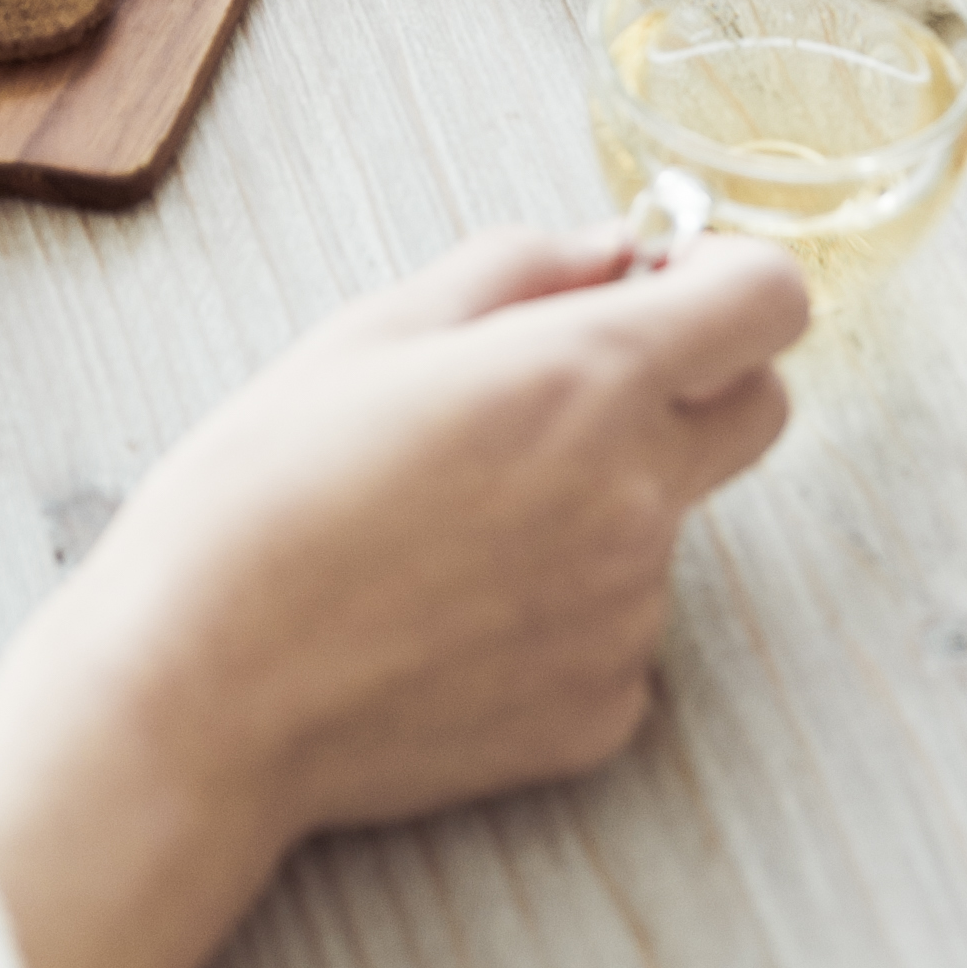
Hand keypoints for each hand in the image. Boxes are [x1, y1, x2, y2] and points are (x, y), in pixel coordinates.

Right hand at [0, 227, 807, 967]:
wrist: (197, 695)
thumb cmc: (259, 499)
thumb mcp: (370, 330)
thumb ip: (520, 268)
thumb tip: (615, 254)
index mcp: (586, 379)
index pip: (769, 301)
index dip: (726, 281)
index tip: (669, 285)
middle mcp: (635, 498)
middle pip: (758, 410)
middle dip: (697, 379)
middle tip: (571, 388)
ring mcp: (627, 616)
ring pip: (670, 524)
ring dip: (604, 501)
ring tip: (451, 524)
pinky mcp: (600, 713)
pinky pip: (621, 631)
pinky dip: (564, 610)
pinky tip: (452, 613)